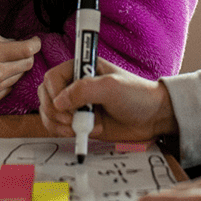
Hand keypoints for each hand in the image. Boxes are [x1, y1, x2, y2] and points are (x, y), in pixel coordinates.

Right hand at [0, 32, 40, 108]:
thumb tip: (15, 43)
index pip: (27, 50)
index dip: (35, 44)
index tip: (35, 41)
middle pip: (27, 64)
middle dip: (27, 56)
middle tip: (19, 51)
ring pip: (19, 77)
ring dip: (16, 69)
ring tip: (2, 63)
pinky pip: (8, 89)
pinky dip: (6, 81)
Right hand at [37, 57, 177, 143]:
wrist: (153, 117)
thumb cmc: (137, 95)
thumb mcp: (112, 87)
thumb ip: (84, 90)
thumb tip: (59, 101)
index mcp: (83, 68)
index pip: (53, 77)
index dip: (54, 93)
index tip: (65, 105)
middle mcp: (76, 84)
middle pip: (46, 95)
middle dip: (54, 111)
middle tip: (71, 121)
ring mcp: (77, 104)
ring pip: (50, 112)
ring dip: (58, 124)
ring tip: (78, 129)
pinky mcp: (80, 121)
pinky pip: (60, 127)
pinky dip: (66, 132)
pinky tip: (86, 132)